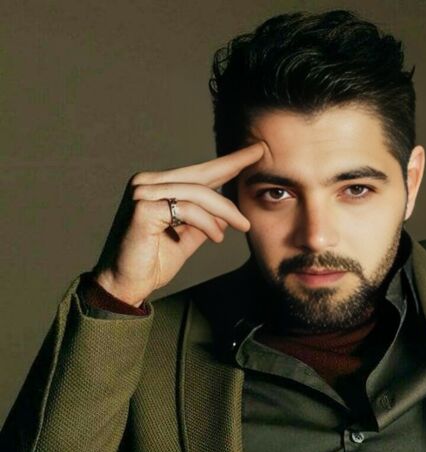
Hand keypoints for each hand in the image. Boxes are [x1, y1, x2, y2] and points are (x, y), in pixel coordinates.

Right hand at [91, 142, 264, 305]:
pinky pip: (188, 210)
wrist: (126, 284)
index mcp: (157, 187)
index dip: (226, 163)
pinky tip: (218, 237)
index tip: (253, 153)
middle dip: (232, 165)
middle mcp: (147, 183)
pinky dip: (207, 223)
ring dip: (225, 211)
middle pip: (199, 174)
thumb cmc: (152, 263)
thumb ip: (203, 224)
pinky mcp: (144, 208)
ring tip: (242, 226)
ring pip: (197, 193)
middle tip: (260, 154)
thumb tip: (225, 216)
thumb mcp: (186, 239)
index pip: (197, 172)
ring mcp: (143, 193)